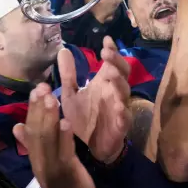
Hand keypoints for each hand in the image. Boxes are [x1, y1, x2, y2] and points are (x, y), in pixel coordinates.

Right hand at [12, 84, 96, 187]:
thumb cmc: (63, 183)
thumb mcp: (46, 161)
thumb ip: (33, 144)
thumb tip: (17, 126)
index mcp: (36, 156)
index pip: (30, 129)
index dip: (32, 109)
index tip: (35, 88)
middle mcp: (40, 160)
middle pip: (36, 132)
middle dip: (38, 108)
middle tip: (40, 86)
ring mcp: (51, 167)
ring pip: (47, 141)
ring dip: (48, 118)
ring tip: (50, 98)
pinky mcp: (66, 173)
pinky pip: (63, 154)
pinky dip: (64, 138)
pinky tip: (65, 123)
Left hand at [59, 38, 132, 163]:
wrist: (88, 148)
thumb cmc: (82, 118)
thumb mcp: (70, 95)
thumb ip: (68, 74)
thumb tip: (63, 50)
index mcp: (103, 83)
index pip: (111, 62)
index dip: (111, 50)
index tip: (106, 39)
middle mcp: (114, 92)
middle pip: (122, 72)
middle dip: (116, 61)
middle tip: (107, 53)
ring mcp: (119, 108)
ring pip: (124, 92)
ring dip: (119, 82)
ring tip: (111, 74)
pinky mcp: (120, 126)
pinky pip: (124, 117)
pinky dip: (122, 111)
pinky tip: (118, 107)